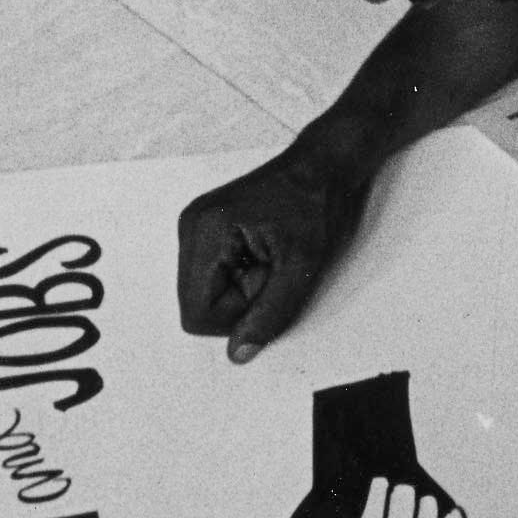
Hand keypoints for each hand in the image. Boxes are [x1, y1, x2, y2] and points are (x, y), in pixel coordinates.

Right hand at [176, 152, 363, 359]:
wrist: (327, 163)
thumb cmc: (319, 204)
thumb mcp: (303, 265)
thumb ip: (270, 313)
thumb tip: (237, 354)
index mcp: (205, 231)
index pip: (196, 314)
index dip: (238, 316)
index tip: (271, 282)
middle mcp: (191, 227)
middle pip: (197, 305)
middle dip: (240, 300)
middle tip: (275, 267)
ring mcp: (196, 228)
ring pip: (205, 294)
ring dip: (242, 289)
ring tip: (271, 257)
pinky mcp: (207, 232)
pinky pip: (214, 278)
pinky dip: (241, 277)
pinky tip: (264, 253)